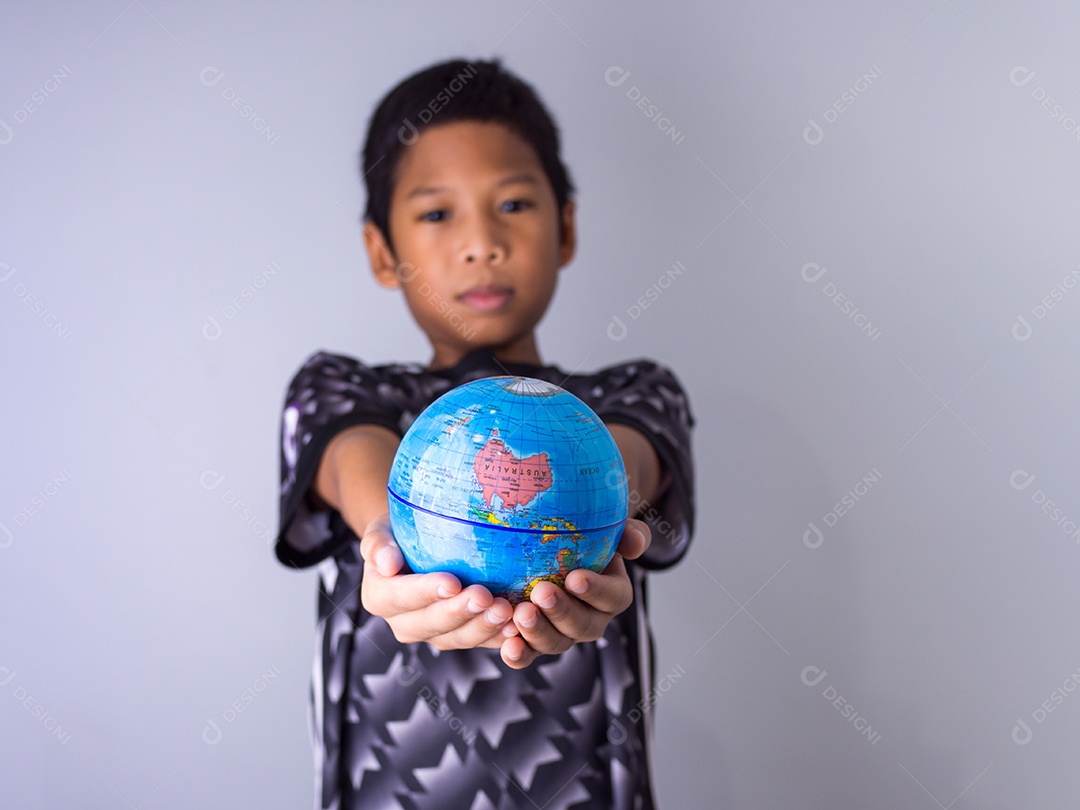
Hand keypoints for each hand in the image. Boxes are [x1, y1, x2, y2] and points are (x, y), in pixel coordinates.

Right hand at [359, 513, 517, 649]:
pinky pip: (479, 642)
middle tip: (485, 597)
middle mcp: (404, 623)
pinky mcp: (458, 637)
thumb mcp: (381, 530)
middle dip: (460, 613)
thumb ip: (377, 545)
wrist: (416, 547)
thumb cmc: (399, 533)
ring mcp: (433, 634)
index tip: (452, 582)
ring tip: (506, 611)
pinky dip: (498, 636)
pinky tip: (516, 626)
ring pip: (457, 638)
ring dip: (482, 627)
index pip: (401, 598)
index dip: (426, 592)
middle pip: (431, 624)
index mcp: (380, 598)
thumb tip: (386, 563)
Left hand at [500, 517, 651, 668]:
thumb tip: (636, 545)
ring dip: (538, 632)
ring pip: (557, 643)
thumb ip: (628, 533)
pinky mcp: (535, 642)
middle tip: (541, 593)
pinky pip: (529, 655)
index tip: (574, 578)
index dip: (596, 591)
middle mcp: (591, 619)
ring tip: (520, 614)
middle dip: (562, 612)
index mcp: (613, 593)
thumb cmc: (584, 537)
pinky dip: (519, 654)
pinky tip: (508, 645)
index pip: (613, 597)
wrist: (551, 549)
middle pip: (583, 626)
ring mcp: (562, 634)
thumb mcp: (609, 528)